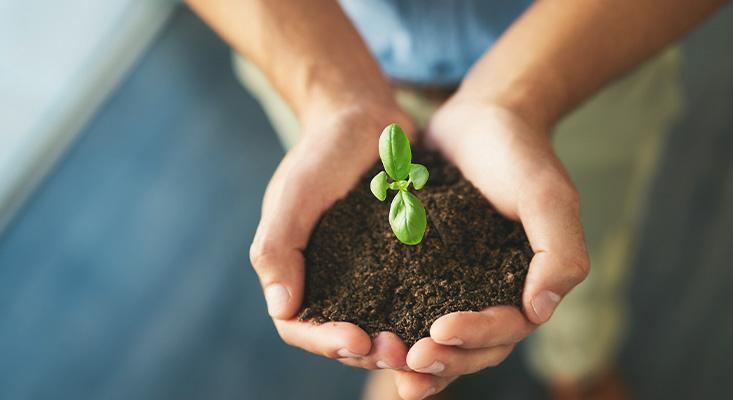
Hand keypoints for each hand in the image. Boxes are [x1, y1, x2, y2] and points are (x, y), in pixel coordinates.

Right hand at [250, 104, 414, 369]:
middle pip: (344, 338)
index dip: (325, 342)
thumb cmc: (321, 152)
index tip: (357, 338)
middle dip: (371, 352)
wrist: (365, 118)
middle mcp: (331, 283)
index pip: (300, 327)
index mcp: (295, 274)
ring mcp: (368, 277)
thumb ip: (278, 248)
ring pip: (382, 327)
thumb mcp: (294, 194)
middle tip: (402, 352)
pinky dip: (429, 316)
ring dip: (403, 343)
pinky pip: (415, 300)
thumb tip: (282, 308)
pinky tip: (454, 319)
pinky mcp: (404, 264)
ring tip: (428, 343)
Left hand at [388, 97, 589, 398]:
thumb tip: (539, 312)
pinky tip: (365, 337)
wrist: (482, 115)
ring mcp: (457, 285)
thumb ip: (557, 252)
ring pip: (439, 339)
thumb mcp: (546, 195)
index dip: (474, 338)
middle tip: (407, 361)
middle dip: (441, 361)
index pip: (505, 330)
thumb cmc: (519, 153)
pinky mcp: (424, 270)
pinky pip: (409, 308)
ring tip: (384, 359)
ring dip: (415, 359)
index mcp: (529, 288)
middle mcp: (493, 294)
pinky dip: (393, 327)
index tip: (439, 330)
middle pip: (471, 349)